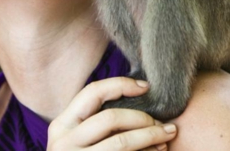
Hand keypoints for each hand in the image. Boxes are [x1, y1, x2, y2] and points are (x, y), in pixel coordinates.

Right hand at [47, 77, 177, 150]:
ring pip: (121, 142)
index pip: (92, 92)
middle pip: (110, 118)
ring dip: (150, 136)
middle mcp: (64, 142)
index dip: (121, 85)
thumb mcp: (78, 138)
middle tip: (161, 123)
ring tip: (168, 135)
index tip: (145, 87)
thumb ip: (96, 120)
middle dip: (142, 118)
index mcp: (61, 125)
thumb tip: (139, 94)